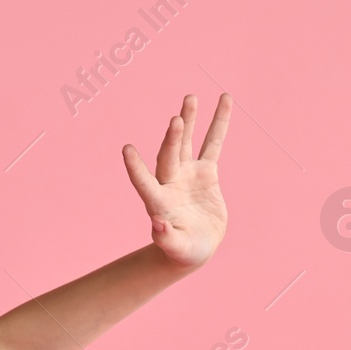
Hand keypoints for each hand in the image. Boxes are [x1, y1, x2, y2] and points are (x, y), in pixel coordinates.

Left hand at [122, 92, 231, 267]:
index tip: (126, 150)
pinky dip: (219, 124)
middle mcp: (169, 182)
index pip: (144, 182)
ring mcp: (186, 174)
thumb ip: (166, 238)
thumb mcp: (177, 249)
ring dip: (189, 121)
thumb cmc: (182, 252)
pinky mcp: (205, 172)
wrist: (194, 246)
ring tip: (190, 98)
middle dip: (172, 139)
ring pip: (186, 143)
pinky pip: (213, 144)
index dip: (135, 168)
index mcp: (158, 202)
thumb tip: (157, 225)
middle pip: (169, 156)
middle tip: (176, 119)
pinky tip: (224, 101)